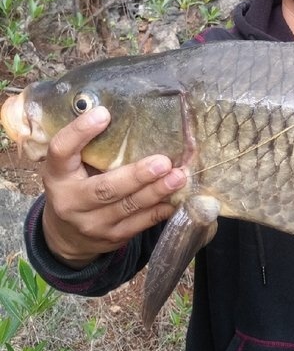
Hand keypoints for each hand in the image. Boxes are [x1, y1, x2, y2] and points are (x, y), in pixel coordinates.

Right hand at [40, 105, 186, 268]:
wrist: (66, 235)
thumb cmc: (76, 186)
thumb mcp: (72, 167)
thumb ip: (91, 147)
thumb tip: (125, 113)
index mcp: (58, 175)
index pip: (62, 150)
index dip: (79, 132)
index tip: (104, 113)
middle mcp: (71, 201)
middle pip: (105, 188)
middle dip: (137, 175)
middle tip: (163, 162)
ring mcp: (92, 224)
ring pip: (128, 207)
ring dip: (156, 191)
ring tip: (179, 177)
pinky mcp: (112, 238)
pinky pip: (140, 224)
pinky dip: (160, 210)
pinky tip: (176, 197)